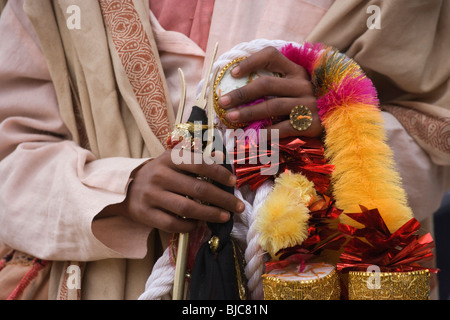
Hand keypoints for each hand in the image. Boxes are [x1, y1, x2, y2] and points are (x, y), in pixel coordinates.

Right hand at [117, 150, 244, 233]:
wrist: (127, 187)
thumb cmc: (159, 173)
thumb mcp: (173, 160)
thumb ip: (196, 159)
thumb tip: (223, 160)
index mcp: (169, 159)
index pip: (199, 164)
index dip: (219, 173)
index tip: (233, 182)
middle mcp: (160, 176)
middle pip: (197, 189)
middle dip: (222, 198)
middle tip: (238, 206)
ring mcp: (152, 196)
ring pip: (186, 208)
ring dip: (210, 214)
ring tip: (225, 217)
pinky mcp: (146, 214)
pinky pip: (172, 224)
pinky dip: (189, 226)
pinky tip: (199, 224)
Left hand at [217, 47, 322, 137]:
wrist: (337, 122)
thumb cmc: (307, 104)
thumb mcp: (296, 88)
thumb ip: (276, 84)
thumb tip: (239, 91)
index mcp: (296, 71)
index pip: (271, 55)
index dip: (250, 61)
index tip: (232, 73)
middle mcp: (302, 84)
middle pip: (266, 84)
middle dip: (241, 93)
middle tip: (222, 101)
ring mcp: (308, 104)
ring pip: (272, 106)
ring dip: (248, 113)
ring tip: (230, 117)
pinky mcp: (311, 123)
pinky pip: (283, 128)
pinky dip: (266, 133)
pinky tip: (252, 136)